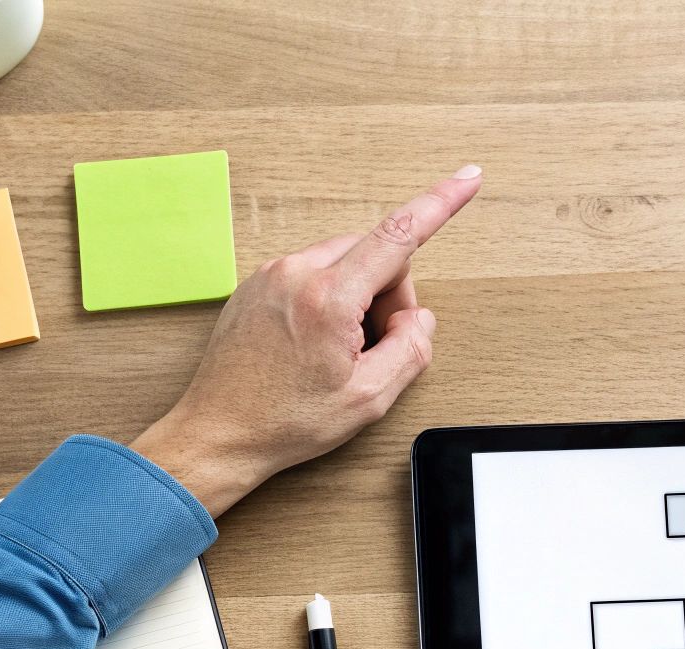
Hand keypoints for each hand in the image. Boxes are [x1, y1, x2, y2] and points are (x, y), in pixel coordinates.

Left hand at [133, 165, 482, 515]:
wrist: (216, 434)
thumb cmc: (281, 422)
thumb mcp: (368, 399)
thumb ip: (410, 349)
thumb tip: (417, 319)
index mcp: (327, 298)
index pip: (398, 236)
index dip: (440, 204)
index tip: (468, 179)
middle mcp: (295, 273)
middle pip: (375, 254)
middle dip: (388, 296)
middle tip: (371, 349)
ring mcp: (271, 275)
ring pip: (344, 263)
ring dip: (356, 300)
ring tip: (335, 353)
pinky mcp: (256, 284)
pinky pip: (313, 274)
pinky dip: (328, 301)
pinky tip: (311, 346)